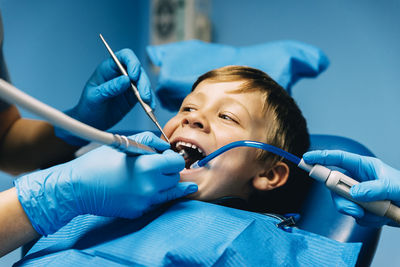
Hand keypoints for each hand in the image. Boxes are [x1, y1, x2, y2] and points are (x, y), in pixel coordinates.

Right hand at [14, 132, 196, 235]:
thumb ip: (150, 141)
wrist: (77, 188)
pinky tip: (145, 188)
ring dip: (166, 183)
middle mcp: (150, 187)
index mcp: (149, 167)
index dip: (171, 156)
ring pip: (169, 192)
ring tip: (161, 177)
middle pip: (175, 178)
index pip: (177, 162)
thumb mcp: (125, 143)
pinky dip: (153, 194)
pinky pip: (155, 202)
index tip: (163, 155)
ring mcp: (145, 202)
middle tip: (156, 165)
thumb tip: (166, 146)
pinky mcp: (138, 212)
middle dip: (169, 170)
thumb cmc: (98, 162)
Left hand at [55, 48, 153, 144]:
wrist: (90, 122)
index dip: (132, 62)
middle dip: (143, 82)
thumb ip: (109, 88)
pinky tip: (150, 107)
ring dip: (148, 93)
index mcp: (108, 68)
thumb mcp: (94, 97)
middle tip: (144, 96)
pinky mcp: (133, 97)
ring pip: (143, 83)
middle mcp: (120, 74)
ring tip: (148, 104)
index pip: (124, 57)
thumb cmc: (88, 106)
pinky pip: (145, 96)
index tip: (134, 75)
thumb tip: (126, 80)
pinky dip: (149, 101)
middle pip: (138, 71)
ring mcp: (128, 86)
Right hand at [303, 150, 399, 226]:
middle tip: (354, 209)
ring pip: (343, 202)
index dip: (321, 157)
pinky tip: (381, 217)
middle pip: (336, 185)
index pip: (338, 158)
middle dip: (342, 199)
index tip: (306, 158)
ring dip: (357, 211)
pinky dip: (367, 219)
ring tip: (376, 214)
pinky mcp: (362, 207)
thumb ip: (374, 188)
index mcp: (364, 166)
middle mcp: (359, 179)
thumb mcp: (393, 187)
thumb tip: (354, 193)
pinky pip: (354, 214)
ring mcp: (359, 194)